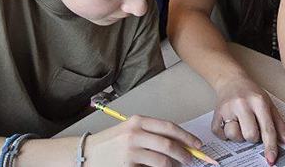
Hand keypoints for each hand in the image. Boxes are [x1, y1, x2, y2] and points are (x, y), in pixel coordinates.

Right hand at [85, 115, 202, 165]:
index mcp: (138, 121)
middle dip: (185, 154)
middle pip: (169, 145)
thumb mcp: (130, 130)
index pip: (169, 127)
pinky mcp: (127, 166)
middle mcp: (134, 134)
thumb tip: (181, 143)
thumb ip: (152, 134)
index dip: (187, 136)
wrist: (86, 153)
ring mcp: (130, 151)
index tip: (197, 144)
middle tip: (191, 159)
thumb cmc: (111, 143)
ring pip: (163, 162)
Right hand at [211, 75, 284, 165]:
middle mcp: (243, 104)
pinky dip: (224, 134)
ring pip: (233, 135)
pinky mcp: (216, 112)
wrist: (231, 79)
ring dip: (238, 136)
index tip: (271, 159)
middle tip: (252, 127)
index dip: (270, 146)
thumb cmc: (251, 93)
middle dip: (252, 137)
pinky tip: (230, 124)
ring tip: (240, 125)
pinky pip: (219, 134)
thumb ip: (279, 124)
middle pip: (250, 135)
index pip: (267, 129)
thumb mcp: (269, 104)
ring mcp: (228, 108)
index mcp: (259, 102)